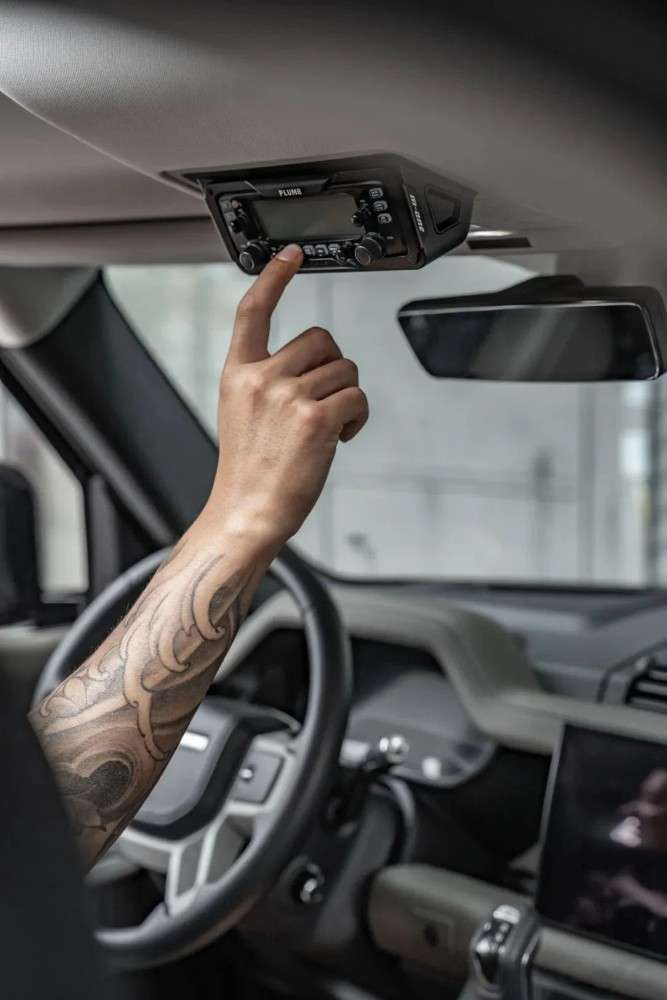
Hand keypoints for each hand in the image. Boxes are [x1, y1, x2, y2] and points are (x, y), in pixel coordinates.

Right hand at [203, 244, 367, 548]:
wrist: (246, 514)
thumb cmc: (249, 472)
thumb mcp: (242, 415)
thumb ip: (267, 382)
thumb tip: (311, 367)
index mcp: (238, 374)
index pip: (253, 311)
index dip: (274, 277)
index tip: (292, 255)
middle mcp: (261, 378)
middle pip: (320, 339)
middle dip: (333, 366)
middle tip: (324, 400)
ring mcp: (289, 396)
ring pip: (345, 370)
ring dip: (347, 397)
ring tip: (328, 429)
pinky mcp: (317, 418)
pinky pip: (357, 397)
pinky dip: (358, 418)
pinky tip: (341, 438)